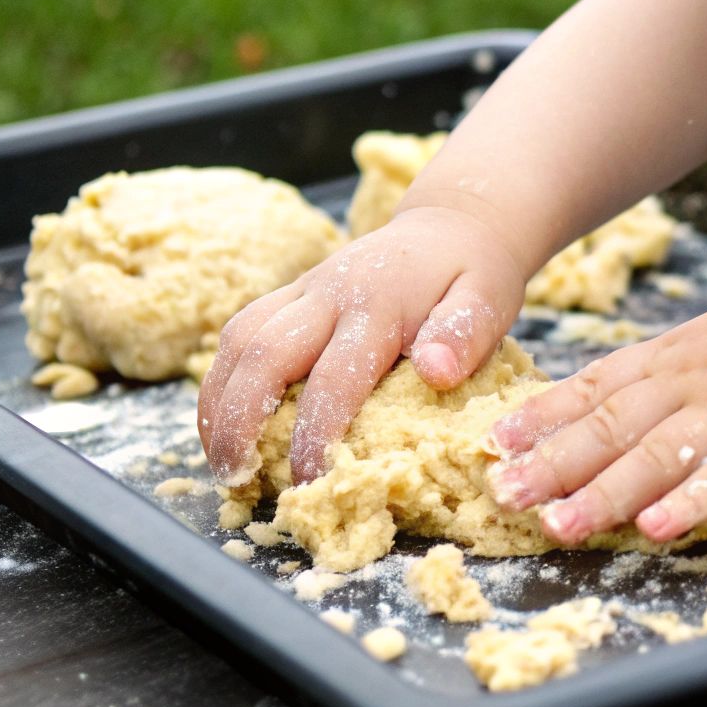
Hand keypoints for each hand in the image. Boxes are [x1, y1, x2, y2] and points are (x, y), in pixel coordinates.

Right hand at [198, 204, 528, 486]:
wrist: (453, 225)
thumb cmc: (475, 275)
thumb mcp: (488, 301)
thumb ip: (465, 336)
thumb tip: (436, 373)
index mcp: (378, 305)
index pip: (334, 378)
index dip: (314, 434)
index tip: (307, 481)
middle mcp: (330, 294)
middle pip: (264, 355)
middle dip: (239, 422)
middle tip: (235, 479)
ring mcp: (305, 290)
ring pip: (240, 341)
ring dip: (217, 402)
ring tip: (219, 460)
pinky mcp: (292, 292)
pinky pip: (241, 330)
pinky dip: (223, 377)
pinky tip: (221, 420)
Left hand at [485, 272, 706, 543]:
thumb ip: (670, 369)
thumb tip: (609, 401)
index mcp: (677, 355)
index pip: (595, 384)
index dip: (545, 415)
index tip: (498, 442)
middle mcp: (695, 380)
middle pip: (613, 421)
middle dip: (555, 460)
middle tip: (505, 493)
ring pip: (658, 450)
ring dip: (606, 490)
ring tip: (562, 525)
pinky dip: (692, 499)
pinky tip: (657, 527)